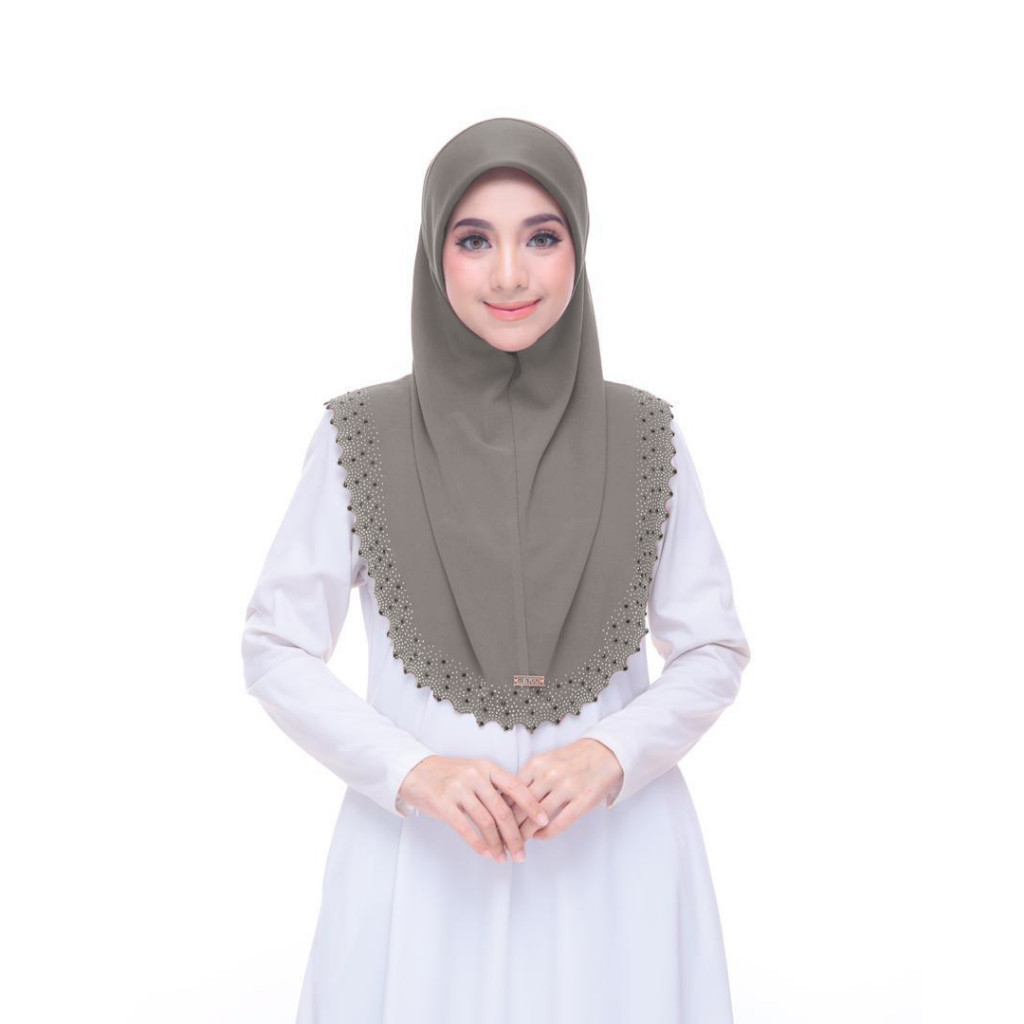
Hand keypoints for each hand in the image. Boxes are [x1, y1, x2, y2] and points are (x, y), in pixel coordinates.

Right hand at [397, 755, 549, 861]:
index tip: (544, 821)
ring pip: (486, 821)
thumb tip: (519, 813)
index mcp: (487, 767)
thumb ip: (494, 787)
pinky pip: (465, 827)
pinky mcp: (443, 802)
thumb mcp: (475, 772)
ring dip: (497, 844)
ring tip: (504, 857)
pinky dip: (478, 843)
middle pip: (502, 810)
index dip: (531, 805)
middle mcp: (475, 775)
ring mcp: (458, 788)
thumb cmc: (449, 775)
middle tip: (522, 853)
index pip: (515, 786)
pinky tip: (486, 853)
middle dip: (515, 835)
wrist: (416, 770)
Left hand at [505, 739, 623, 844]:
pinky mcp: (583, 800)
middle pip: (522, 807)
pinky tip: (539, 837)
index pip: (511, 792)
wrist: (604, 752)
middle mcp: (550, 775)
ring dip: (525, 834)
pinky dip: (546, 833)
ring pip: (538, 817)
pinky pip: (560, 822)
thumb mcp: (546, 761)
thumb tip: (505, 800)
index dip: (500, 810)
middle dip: (509, 827)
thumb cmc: (571, 759)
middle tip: (500, 840)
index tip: (492, 823)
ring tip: (517, 844)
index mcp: (537, 764)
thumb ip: (528, 778)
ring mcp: (567, 788)